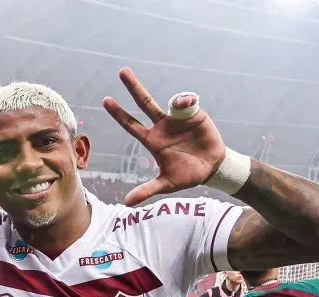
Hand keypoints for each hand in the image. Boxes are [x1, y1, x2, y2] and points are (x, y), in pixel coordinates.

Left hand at [102, 67, 226, 205]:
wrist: (212, 167)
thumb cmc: (187, 175)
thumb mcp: (166, 184)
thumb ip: (147, 190)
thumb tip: (127, 203)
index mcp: (152, 140)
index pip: (131, 125)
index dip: (119, 114)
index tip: (106, 100)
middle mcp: (161, 126)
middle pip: (144, 102)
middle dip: (133, 87)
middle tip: (122, 71)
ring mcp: (176, 119)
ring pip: (169, 101)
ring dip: (177, 101)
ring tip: (185, 108)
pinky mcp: (193, 114)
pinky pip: (187, 102)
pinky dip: (187, 100)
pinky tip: (190, 106)